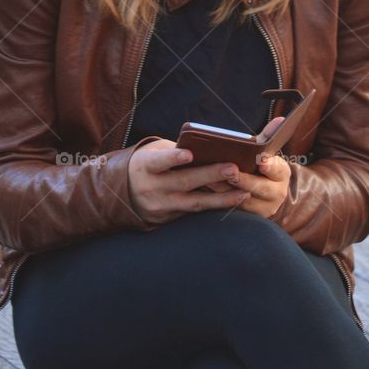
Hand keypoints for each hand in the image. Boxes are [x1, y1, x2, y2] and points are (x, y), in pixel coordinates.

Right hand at [127, 139, 251, 224]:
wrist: (125, 193)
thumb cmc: (147, 163)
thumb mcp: (153, 152)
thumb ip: (175, 150)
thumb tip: (210, 149)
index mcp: (144, 166)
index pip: (159, 161)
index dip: (173, 158)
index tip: (189, 154)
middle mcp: (151, 188)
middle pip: (183, 181)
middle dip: (210, 175)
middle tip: (233, 169)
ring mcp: (160, 207)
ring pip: (193, 203)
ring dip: (220, 199)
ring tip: (243, 192)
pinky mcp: (168, 220)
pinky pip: (194, 213)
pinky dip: (214, 207)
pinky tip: (234, 202)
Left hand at [199, 116, 290, 218]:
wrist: (267, 193)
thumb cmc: (263, 166)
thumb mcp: (268, 152)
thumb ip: (270, 136)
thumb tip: (280, 119)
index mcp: (282, 175)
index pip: (278, 170)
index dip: (270, 166)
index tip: (260, 161)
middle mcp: (276, 194)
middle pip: (259, 188)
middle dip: (243, 180)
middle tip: (229, 171)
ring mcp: (262, 209)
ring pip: (242, 201)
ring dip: (225, 190)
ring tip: (209, 179)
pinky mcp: (247, 218)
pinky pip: (231, 209)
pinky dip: (218, 199)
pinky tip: (204, 188)